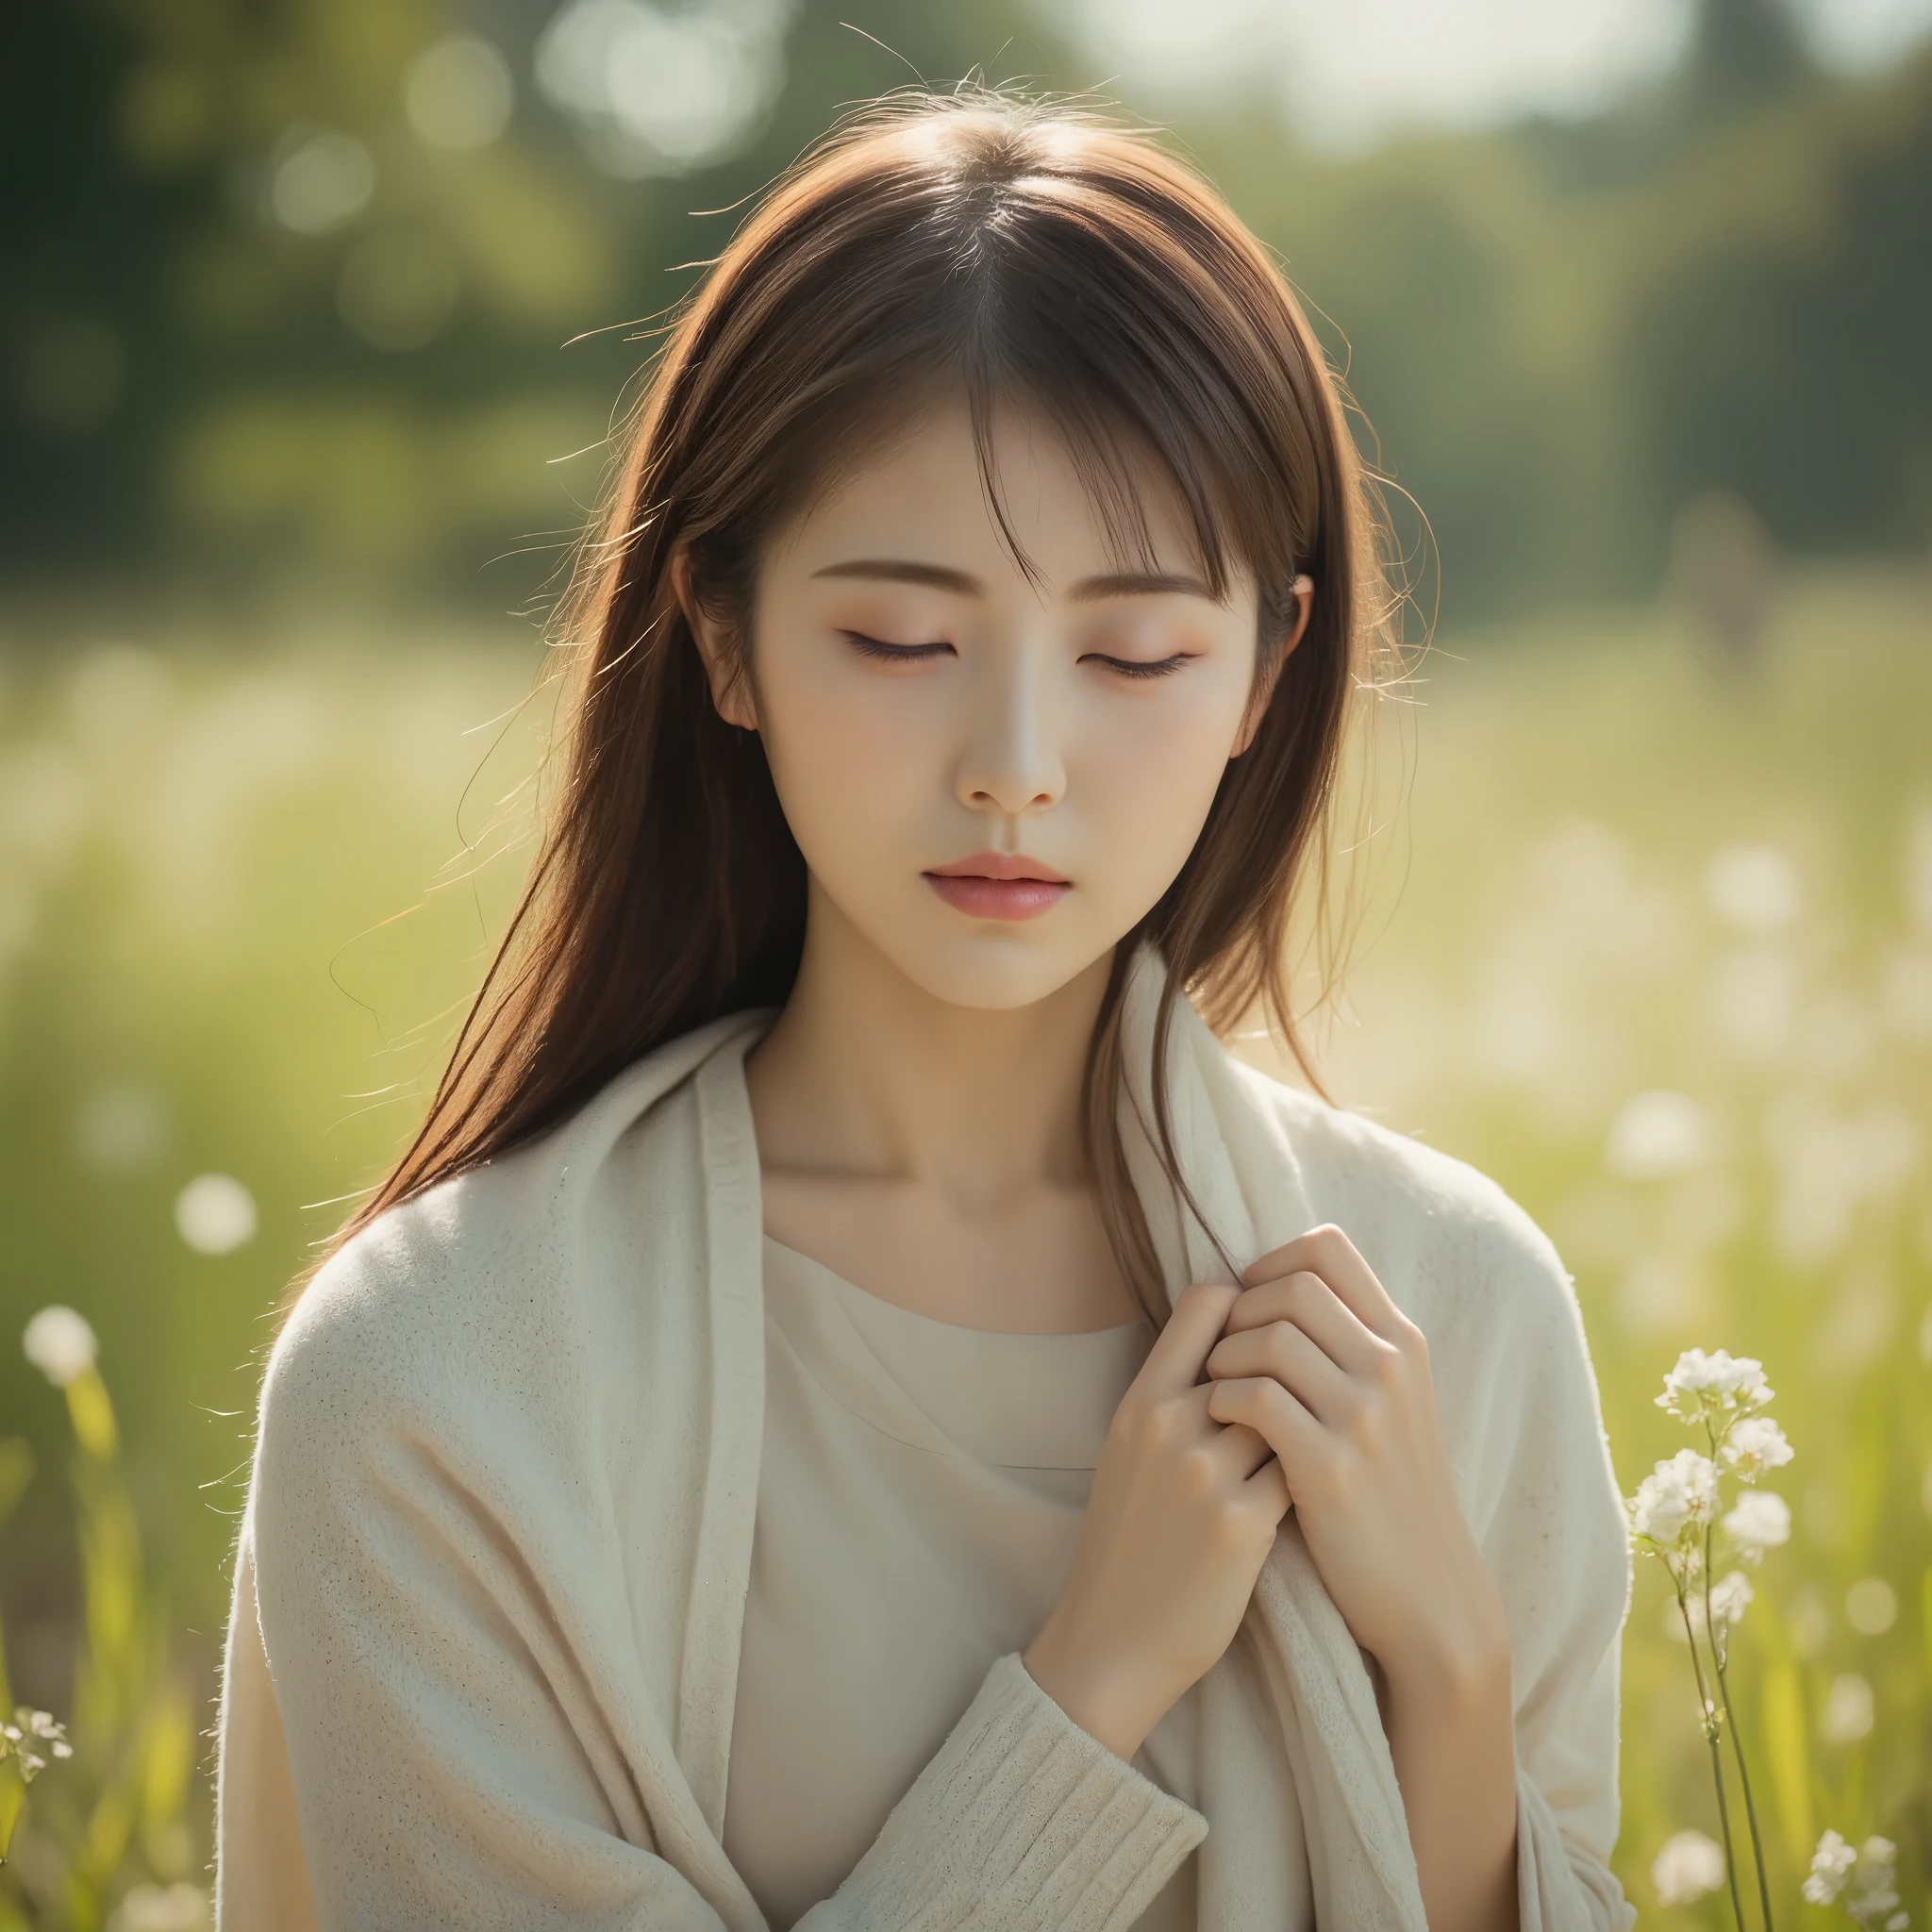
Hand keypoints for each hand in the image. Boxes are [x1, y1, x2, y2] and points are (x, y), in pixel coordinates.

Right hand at [1023, 1282, 1290, 1760]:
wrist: (1116, 1638)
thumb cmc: (1129, 1538)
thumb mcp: (1127, 1449)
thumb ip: (1172, 1391)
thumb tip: (1232, 1332)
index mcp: (1140, 1400)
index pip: (1207, 1302)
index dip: (1249, 1308)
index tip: (1266, 1336)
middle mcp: (1170, 1424)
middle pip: (1258, 1351)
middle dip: (1284, 1372)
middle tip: (1300, 1397)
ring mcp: (1207, 1472)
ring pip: (1288, 1407)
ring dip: (1303, 1424)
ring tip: (1302, 1447)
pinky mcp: (1244, 1522)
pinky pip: (1299, 1469)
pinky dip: (1308, 1475)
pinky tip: (1305, 1493)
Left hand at [1202, 1226, 1508, 1697]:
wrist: (1430, 1595)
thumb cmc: (1391, 1494)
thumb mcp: (1393, 1405)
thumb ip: (1351, 1344)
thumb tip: (1279, 1286)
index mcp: (1403, 1342)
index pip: (1328, 1248)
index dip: (1271, 1260)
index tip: (1246, 1299)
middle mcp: (1390, 1366)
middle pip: (1291, 1285)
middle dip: (1239, 1310)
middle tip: (1219, 1350)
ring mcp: (1364, 1415)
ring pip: (1268, 1337)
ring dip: (1223, 1357)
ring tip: (1214, 1390)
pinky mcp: (1332, 1467)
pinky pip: (1255, 1398)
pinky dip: (1222, 1400)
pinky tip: (1218, 1422)